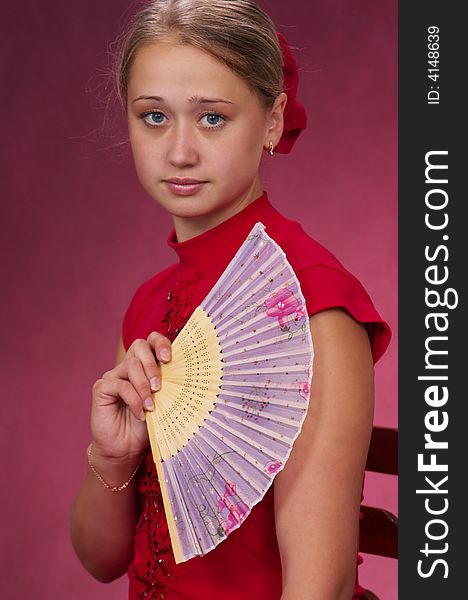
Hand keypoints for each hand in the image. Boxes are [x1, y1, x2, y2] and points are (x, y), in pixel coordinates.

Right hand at [90, 331, 171, 461]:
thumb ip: (169, 385)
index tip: (169, 358)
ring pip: (130, 366)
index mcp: (145, 365)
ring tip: (151, 406)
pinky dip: (133, 399)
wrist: (126, 449)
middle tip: (159, 386)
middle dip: (152, 364)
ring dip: (144, 387)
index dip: (161, 343)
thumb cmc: (147, 425)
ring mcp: (114, 376)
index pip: (151, 341)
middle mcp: (128, 366)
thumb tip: (186, 373)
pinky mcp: (102, 388)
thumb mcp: (163, 402)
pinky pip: (120, 385)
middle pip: (139, 346)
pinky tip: (140, 413)